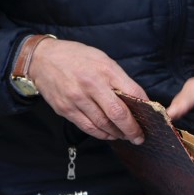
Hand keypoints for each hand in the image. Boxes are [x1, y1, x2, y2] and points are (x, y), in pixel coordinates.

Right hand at [29, 38, 148, 143]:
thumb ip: (119, 79)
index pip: (133, 93)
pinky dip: (101, 134)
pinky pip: (87, 127)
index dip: (145, 108)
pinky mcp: (65, 109)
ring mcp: (77, 99)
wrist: (42, 58)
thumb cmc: (77, 57)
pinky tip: (109, 134)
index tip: (151, 117)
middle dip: (132, 129)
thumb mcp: (103, 60)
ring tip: (125, 136)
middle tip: (140, 137)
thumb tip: (136, 99)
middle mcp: (91, 85)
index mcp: (105, 70)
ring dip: (117, 134)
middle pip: (118, 114)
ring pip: (103, 124)